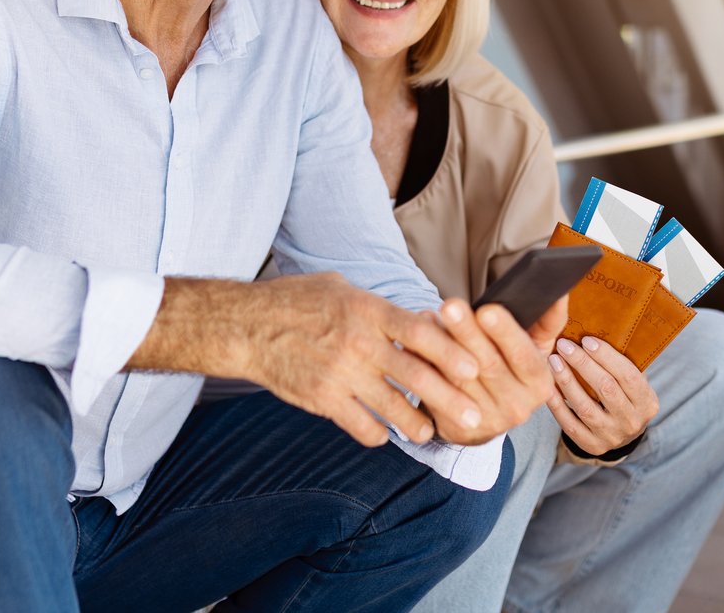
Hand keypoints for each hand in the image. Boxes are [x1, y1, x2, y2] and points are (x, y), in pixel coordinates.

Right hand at [133, 273, 487, 450]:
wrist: (247, 327)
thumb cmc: (298, 301)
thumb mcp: (342, 289)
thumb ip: (381, 307)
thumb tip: (422, 319)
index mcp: (367, 310)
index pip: (418, 332)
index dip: (450, 351)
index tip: (474, 368)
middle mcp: (357, 343)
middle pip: (414, 376)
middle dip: (450, 400)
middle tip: (476, 419)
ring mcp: (339, 374)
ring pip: (392, 408)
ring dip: (417, 424)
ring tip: (431, 433)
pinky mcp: (322, 399)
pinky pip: (360, 425)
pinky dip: (377, 434)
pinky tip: (385, 435)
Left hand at [425, 296, 559, 445]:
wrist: (486, 416)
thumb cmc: (511, 367)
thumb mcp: (533, 348)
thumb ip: (547, 320)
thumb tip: (559, 292)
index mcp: (539, 382)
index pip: (524, 356)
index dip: (505, 333)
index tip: (487, 310)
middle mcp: (518, 406)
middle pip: (487, 365)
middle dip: (467, 333)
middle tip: (450, 306)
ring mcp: (487, 420)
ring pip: (459, 378)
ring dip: (440, 346)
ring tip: (427, 317)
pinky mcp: (459, 426)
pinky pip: (437, 392)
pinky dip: (424, 365)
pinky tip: (412, 343)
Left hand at [545, 335, 659, 455]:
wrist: (621, 435)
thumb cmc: (624, 397)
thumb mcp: (634, 385)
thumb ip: (621, 365)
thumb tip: (594, 332)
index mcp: (647, 402)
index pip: (628, 375)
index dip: (607, 356)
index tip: (586, 340)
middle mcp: (631, 421)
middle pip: (606, 388)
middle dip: (582, 363)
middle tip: (564, 345)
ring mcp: (611, 436)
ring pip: (585, 406)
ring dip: (566, 380)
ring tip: (553, 360)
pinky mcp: (590, 445)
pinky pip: (569, 424)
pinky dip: (557, 403)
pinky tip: (547, 385)